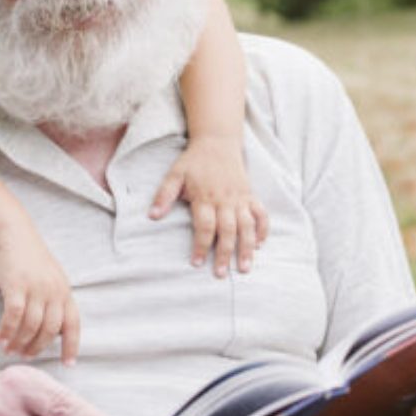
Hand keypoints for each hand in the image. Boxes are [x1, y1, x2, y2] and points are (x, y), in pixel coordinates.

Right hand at [0, 219, 79, 364]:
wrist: (13, 233)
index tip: (68, 364)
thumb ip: (53, 300)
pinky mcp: (17, 285)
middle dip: (37, 347)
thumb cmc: (30, 258)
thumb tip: (51, 329)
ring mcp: (36, 288)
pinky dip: (7, 331)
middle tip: (25, 356)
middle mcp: (54, 291)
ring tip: (10, 350)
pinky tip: (1, 339)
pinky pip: (14, 316)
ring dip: (20, 342)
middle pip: (50, 330)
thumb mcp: (50, 278)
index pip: (73, 324)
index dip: (72, 346)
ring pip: (32, 326)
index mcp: (65, 291)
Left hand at [149, 134, 269, 277]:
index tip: (197, 263)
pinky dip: (262, 230)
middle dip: (225, 254)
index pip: (205, 226)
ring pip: (247, 226)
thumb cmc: (194, 161)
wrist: (217, 142)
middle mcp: (225, 200)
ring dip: (247, 248)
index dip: (201, 246)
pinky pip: (261, 214)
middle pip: (227, 231)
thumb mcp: (174, 175)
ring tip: (245, 268)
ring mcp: (240, 198)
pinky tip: (259, 245)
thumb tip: (152, 216)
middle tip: (221, 274)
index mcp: (205, 197)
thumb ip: (164, 196)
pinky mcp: (250, 195)